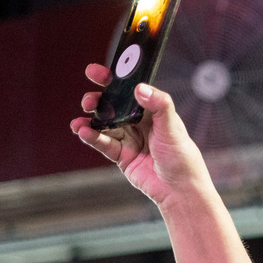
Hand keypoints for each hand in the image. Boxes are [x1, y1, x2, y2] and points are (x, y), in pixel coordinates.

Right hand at [70, 63, 214, 207]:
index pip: (130, 90)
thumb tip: (140, 88)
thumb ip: (159, 105)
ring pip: (105, 126)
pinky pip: (104, 144)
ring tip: (79, 122)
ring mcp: (130, 140)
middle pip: (113, 107)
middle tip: (87, 101)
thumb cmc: (183, 158)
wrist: (180, 191)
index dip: (112, 80)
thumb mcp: (173, 128)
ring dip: (90, 122)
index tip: (95, 72)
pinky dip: (93, 138)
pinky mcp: (123, 157)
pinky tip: (84, 132)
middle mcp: (140, 124)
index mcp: (153, 112)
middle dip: (97, 102)